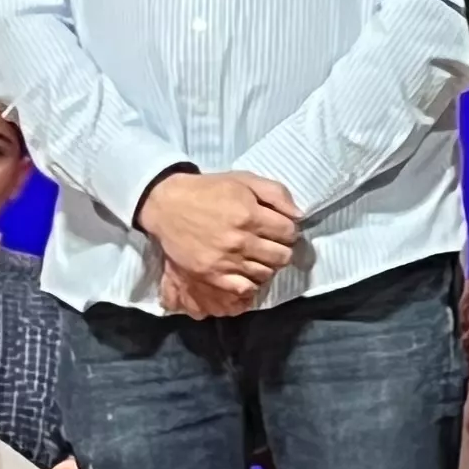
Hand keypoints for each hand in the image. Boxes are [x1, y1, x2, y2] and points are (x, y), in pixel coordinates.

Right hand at [139, 169, 299, 312]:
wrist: (168, 205)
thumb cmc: (209, 190)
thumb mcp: (245, 180)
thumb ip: (276, 193)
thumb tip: (300, 215)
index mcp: (250, 215)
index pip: (289, 232)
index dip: (289, 231)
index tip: (281, 229)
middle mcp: (240, 240)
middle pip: (281, 256)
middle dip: (282, 249)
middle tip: (272, 244)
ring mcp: (226, 260)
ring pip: (266, 273)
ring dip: (268, 266)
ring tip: (258, 257)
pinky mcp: (211, 275)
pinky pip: (244, 289)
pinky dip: (251, 283)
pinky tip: (247, 272)